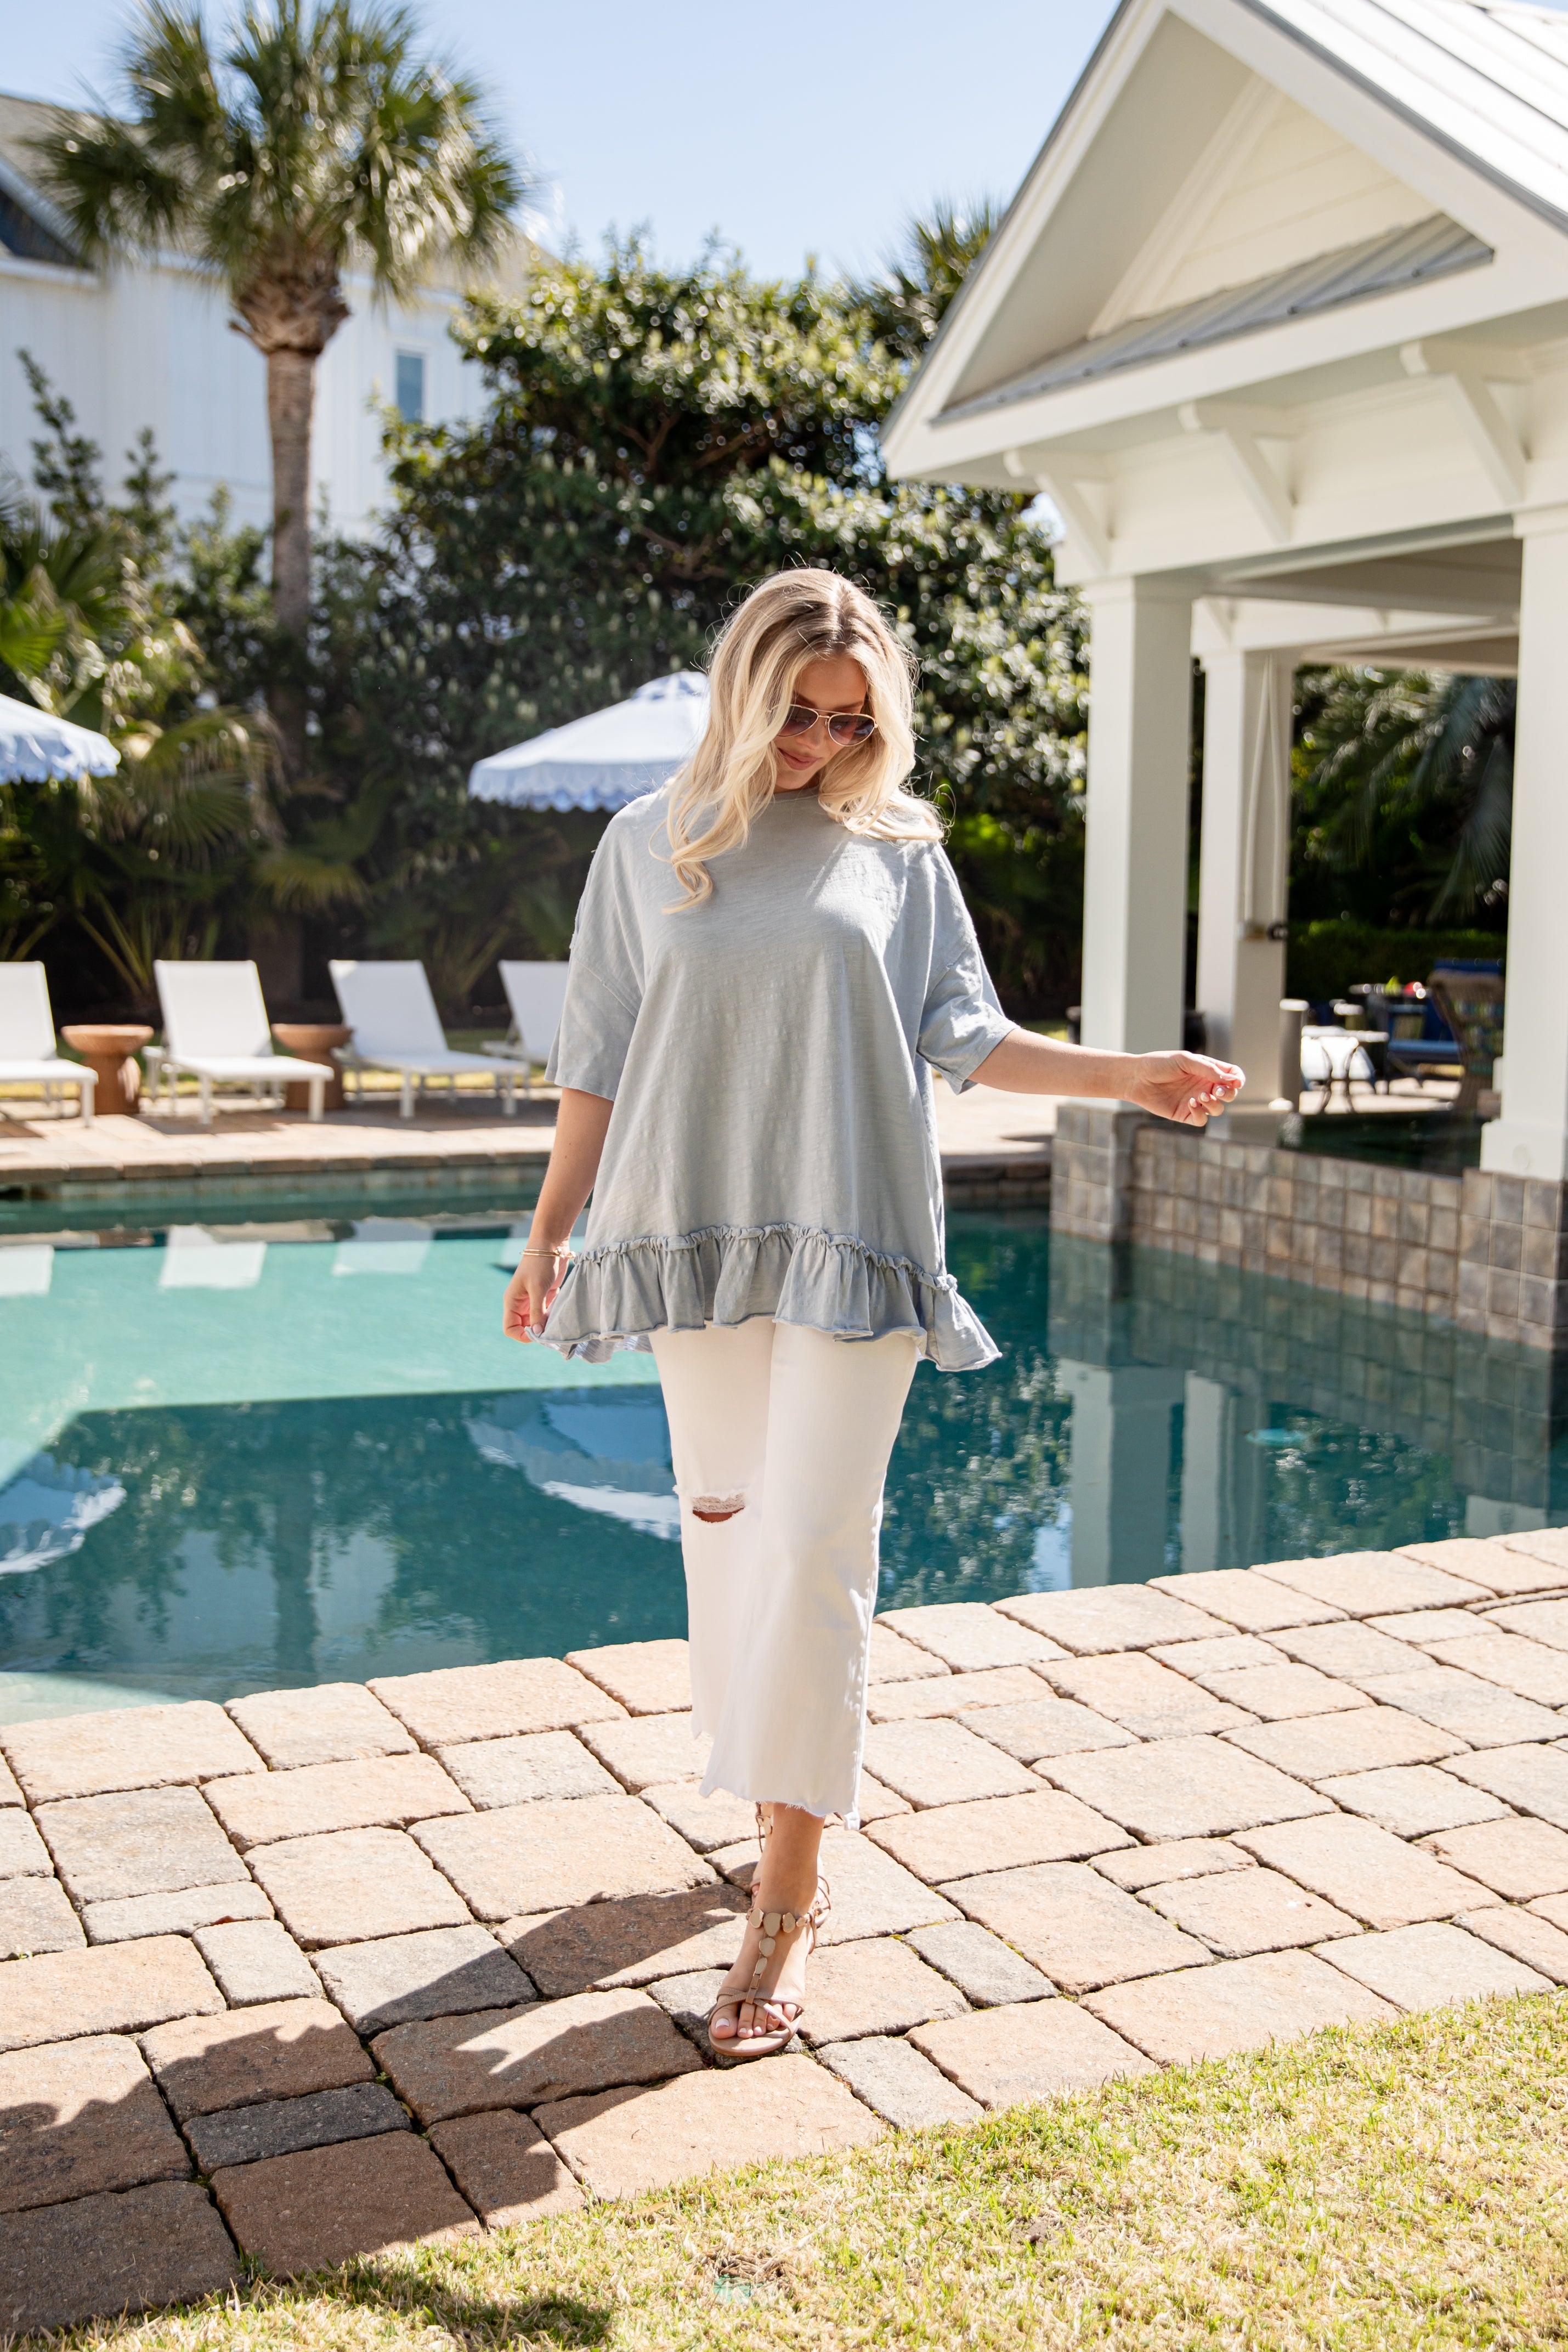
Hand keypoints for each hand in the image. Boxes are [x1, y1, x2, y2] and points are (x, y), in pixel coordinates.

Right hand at [502, 1248, 567, 1342]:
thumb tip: (537, 1334)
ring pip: (536, 1322)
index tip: (537, 1334)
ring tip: (556, 1320)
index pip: (509, 1328)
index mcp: (512, 1301)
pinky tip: (559, 1311)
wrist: (552, 1244)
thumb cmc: (540, 1264)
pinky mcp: (545, 1297)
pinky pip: (546, 1314)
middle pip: (524, 1327)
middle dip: (536, 1331)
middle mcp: (520, 1304)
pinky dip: (552, 1316)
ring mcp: (532, 1301)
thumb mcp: (538, 1289)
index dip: (521, 1335)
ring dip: (545, 1324)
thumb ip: (537, 1312)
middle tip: (550, 1329)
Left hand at [1126, 1051, 1244, 1126]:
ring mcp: (1196, 1101)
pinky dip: (1201, 1113)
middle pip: (1229, 1094)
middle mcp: (1204, 1085)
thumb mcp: (1185, 1060)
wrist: (1137, 1078)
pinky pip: (1202, 1119)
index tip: (1236, 1082)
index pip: (1232, 1075)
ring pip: (1218, 1109)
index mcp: (1207, 1070)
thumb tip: (1232, 1080)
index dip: (1238, 1079)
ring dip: (1214, 1104)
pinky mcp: (1185, 1114)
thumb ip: (1209, 1069)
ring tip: (1201, 1096)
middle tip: (1217, 1090)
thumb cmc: (1159, 1064)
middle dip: (1229, 1093)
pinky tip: (1191, 1103)